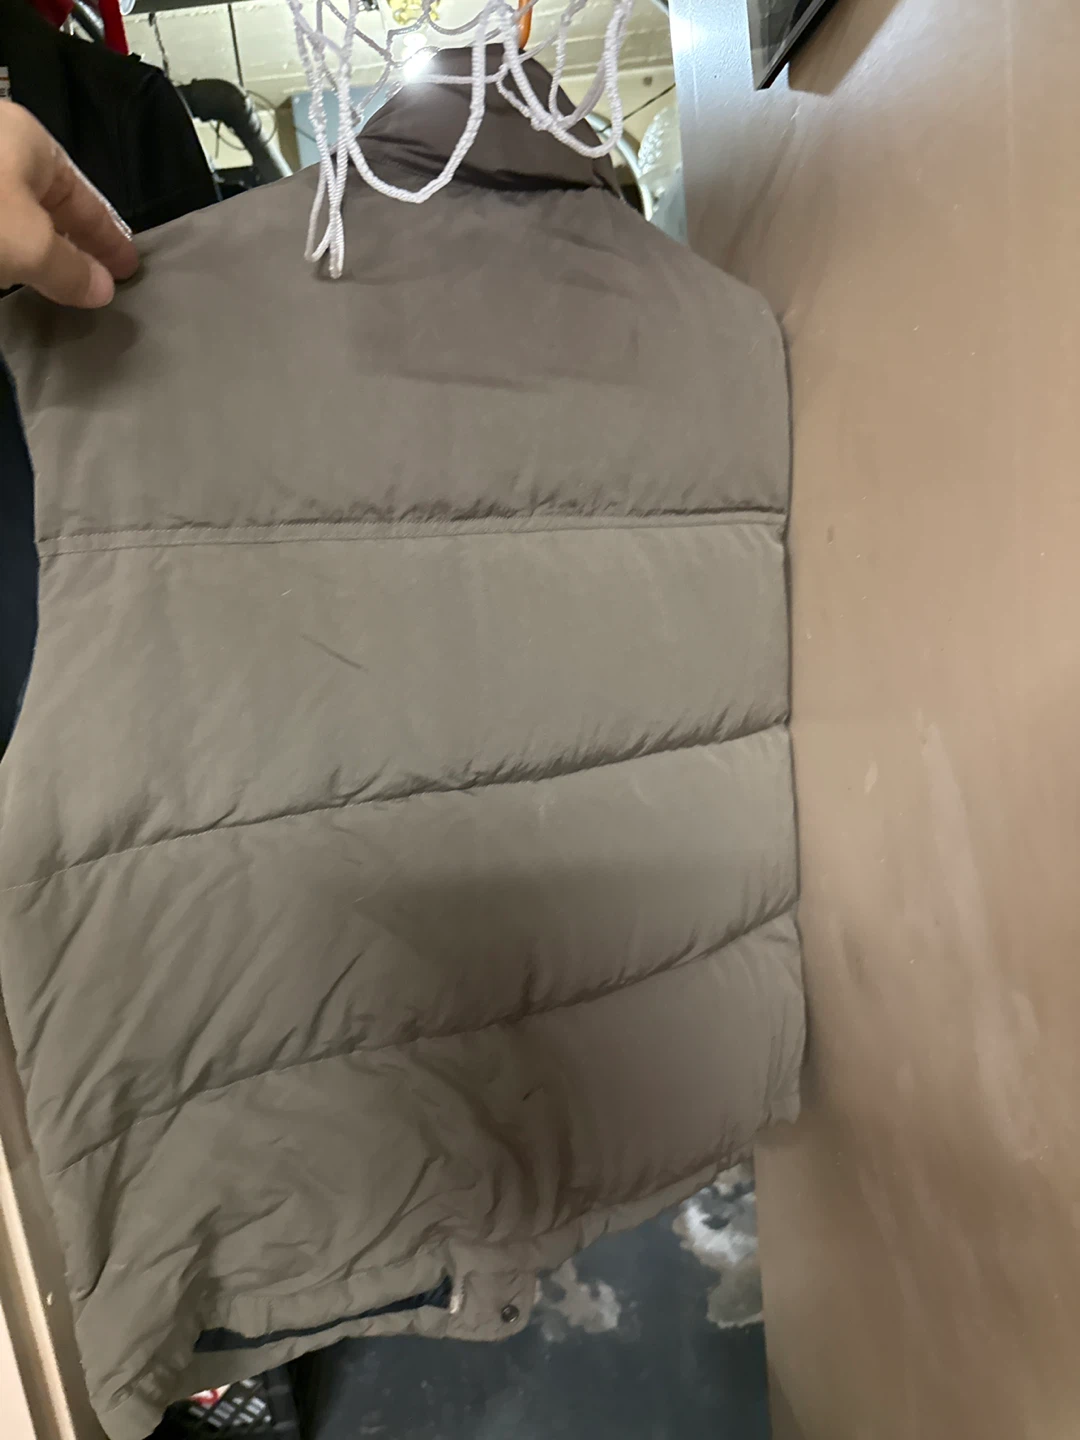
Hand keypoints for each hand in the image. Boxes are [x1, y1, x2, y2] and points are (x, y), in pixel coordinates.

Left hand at [0, 101, 138, 306]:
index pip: (86, 197)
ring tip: (56, 285)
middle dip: (76, 243)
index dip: (111, 237)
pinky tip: (13, 271)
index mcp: (31, 140)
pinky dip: (9, 247)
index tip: (127, 269)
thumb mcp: (31, 243)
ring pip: (19, 214)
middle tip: (98, 281)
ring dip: (39, 250)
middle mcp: (3, 146)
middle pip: (52, 204)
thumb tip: (103, 290)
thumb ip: (71, 270)